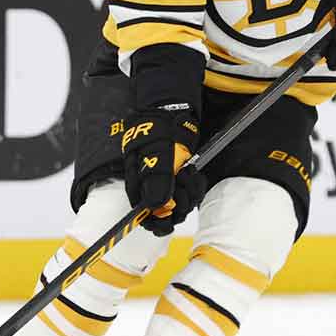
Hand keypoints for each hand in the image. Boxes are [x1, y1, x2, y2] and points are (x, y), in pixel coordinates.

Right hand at [120, 104, 206, 236]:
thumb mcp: (158, 154)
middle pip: (168, 215)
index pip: (146, 218)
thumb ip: (157, 180)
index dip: (160, 220)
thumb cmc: (160, 132)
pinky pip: (191, 195)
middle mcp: (151, 191)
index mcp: (139, 188)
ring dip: (190, 192)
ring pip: (182, 206)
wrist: (172, 116)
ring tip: (187, 172)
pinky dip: (196, 186)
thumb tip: (157, 206)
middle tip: (182, 181)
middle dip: (180, 201)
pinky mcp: (180, 182)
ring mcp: (167, 187)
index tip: (171, 209)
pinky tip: (193, 173)